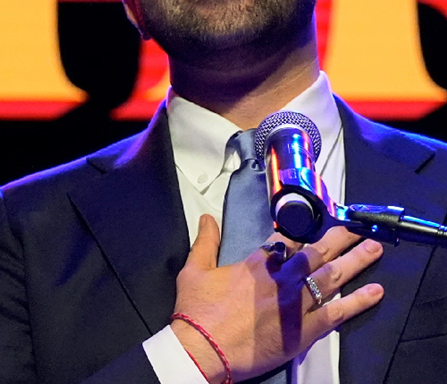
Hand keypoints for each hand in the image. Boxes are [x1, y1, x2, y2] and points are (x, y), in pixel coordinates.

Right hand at [171, 214, 383, 383]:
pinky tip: (374, 292)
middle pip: (317, 254)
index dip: (306, 234)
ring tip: (374, 250)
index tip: (319, 227)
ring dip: (355, 262)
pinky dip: (357, 302)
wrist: (202, 349)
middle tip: (359, 230)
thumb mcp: (194, 270)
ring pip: (332, 277)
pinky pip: (336, 313)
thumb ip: (205, 241)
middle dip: (340, 240)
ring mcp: (295, 304)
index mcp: (258, 264)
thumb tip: (207, 218)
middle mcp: (281, 278)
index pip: (288, 242)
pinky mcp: (303, 330)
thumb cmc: (197, 311)